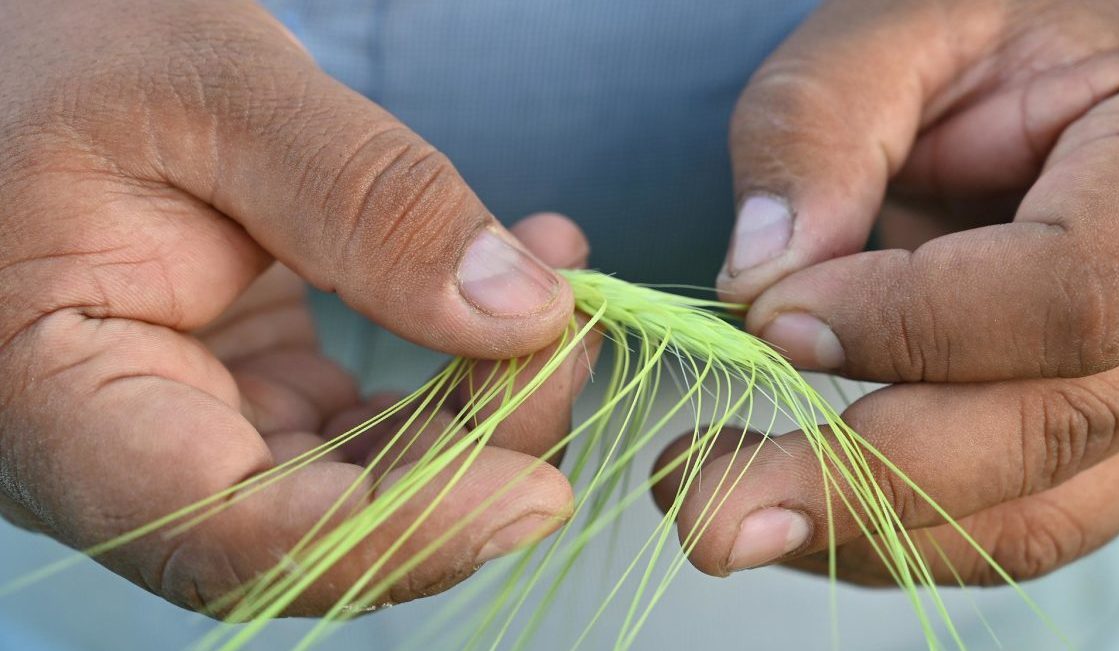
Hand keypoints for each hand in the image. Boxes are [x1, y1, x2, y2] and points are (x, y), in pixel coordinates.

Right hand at [0, 0, 589, 614]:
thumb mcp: (217, 93)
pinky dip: (457, 372)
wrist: (42, 50)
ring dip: (483, 408)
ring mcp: (195, 430)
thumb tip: (523, 313)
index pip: (225, 531)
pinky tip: (516, 287)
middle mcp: (121, 450)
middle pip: (319, 525)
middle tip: (568, 338)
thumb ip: (368, 204)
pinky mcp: (253, 397)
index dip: (392, 534)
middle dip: (472, 453)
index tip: (535, 492)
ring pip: (365, 485)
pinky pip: (374, 428)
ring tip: (558, 289)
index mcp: (54, 397)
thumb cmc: (75, 50)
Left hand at [658, 0, 1118, 581]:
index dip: (913, 325)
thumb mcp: (896, 22)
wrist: (1042, 88)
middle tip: (706, 507)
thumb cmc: (983, 32)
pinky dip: (891, 540)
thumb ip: (819, 127)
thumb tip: (761, 280)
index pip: (1074, 286)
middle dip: (859, 480)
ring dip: (862, 535)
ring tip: (724, 513)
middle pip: (1048, 430)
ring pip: (1031, 517)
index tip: (774, 323)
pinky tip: (792, 512)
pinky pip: (1008, 533)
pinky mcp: (1099, 448)